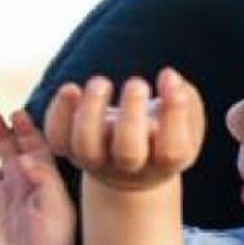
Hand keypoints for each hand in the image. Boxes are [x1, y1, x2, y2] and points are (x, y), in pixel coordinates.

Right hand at [0, 111, 76, 244]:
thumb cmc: (55, 242)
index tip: (17, 114)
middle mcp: (17, 189)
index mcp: (39, 182)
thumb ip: (44, 179)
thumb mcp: (56, 207)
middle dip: (1, 134)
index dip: (26, 131)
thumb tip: (25, 157)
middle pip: (7, 153)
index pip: (33, 148)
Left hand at [44, 67, 205, 192]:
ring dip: (91, 110)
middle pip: (128, 153)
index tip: (168, 76)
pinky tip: (71, 89)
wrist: (130, 166)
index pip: (172, 150)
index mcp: (163, 164)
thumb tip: (170, 79)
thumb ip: (186, 101)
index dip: (174, 113)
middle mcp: (129, 168)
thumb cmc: (163, 134)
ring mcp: (96, 161)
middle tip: (137, 83)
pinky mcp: (70, 150)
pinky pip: (57, 139)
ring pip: (86, 147)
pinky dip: (59, 114)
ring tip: (102, 82)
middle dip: (132, 114)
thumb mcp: (185, 121)